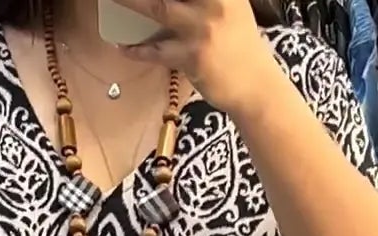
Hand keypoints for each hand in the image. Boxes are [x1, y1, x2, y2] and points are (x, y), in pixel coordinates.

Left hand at [117, 0, 276, 115]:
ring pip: (157, 7)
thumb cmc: (238, 41)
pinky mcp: (192, 56)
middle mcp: (214, 1)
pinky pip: (156, 51)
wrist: (254, 84)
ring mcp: (202, 28)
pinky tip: (123, 46)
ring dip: (129, 2)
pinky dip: (137, 50)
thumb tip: (163, 1)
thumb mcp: (229, 4)